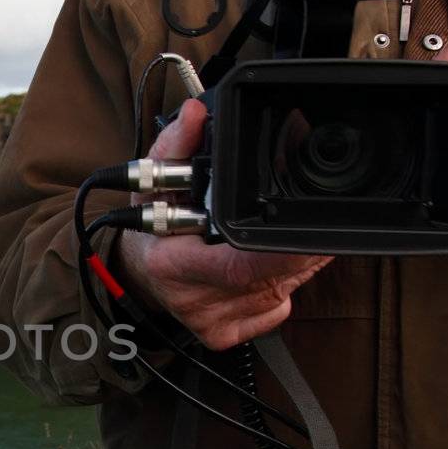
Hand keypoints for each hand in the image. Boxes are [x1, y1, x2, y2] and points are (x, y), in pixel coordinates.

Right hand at [115, 98, 332, 350]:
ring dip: (291, 263)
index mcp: (173, 263)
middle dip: (298, 247)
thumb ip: (178, 144)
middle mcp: (193, 298)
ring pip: (279, 290)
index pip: (240, 264)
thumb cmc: (148, 228)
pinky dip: (281, 286)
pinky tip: (261, 269)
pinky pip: (275, 310)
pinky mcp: (225, 335)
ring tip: (269, 238)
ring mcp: (211, 320)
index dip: (282, 252)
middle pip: (270, 276)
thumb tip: (197, 113)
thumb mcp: (153, 180)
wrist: (134, 274)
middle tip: (308, 219)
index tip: (313, 232)